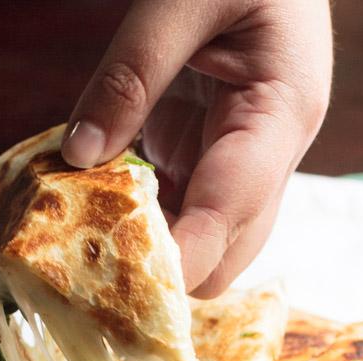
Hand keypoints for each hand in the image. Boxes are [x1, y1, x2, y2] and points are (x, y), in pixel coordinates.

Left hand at [62, 0, 331, 296]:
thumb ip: (131, 75)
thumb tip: (81, 155)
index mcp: (281, 115)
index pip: (230, 214)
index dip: (180, 259)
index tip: (121, 284)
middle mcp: (270, 156)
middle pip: (225, 256)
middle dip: (166, 270)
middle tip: (92, 259)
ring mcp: (243, 165)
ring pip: (204, 248)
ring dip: (151, 253)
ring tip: (89, 238)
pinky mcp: (211, 161)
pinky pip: (180, 218)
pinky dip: (142, 225)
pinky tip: (102, 208)